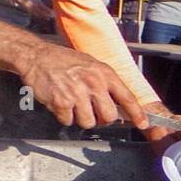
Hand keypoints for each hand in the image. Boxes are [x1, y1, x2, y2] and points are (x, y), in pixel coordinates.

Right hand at [17, 45, 138, 129]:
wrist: (37, 56)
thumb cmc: (63, 60)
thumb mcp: (91, 64)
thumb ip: (105, 82)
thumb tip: (118, 103)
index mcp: (104, 73)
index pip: (127, 97)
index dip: (137, 113)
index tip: (143, 124)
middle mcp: (93, 83)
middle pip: (109, 116)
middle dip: (101, 119)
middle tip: (93, 112)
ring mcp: (77, 94)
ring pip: (88, 122)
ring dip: (80, 118)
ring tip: (73, 105)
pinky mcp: (62, 102)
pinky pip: (68, 121)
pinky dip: (64, 116)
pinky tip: (59, 103)